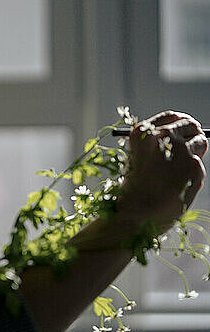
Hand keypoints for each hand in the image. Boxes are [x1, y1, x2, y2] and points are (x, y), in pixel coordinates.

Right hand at [118, 111, 207, 232]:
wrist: (135, 215)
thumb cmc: (132, 190)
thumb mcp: (137, 160)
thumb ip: (156, 145)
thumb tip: (184, 136)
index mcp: (142, 132)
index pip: (171, 116)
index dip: (180, 122)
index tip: (184, 128)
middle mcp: (161, 135)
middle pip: (189, 124)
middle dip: (192, 134)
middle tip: (191, 145)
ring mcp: (180, 150)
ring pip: (199, 141)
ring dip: (195, 152)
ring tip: (178, 171)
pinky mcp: (193, 166)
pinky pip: (199, 165)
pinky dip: (192, 174)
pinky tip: (177, 185)